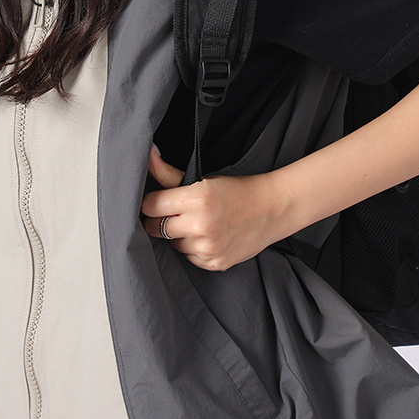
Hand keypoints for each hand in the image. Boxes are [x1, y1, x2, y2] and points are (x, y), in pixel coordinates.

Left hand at [140, 146, 288, 271]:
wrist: (271, 209)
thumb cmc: (235, 190)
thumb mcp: (201, 178)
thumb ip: (169, 173)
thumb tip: (148, 155)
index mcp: (196, 198)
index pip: (151, 206)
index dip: (150, 203)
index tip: (154, 202)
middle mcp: (201, 225)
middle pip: (157, 228)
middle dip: (160, 220)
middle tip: (174, 212)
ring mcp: (208, 247)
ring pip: (173, 244)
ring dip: (178, 235)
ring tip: (197, 223)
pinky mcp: (215, 263)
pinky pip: (190, 258)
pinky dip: (194, 249)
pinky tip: (207, 236)